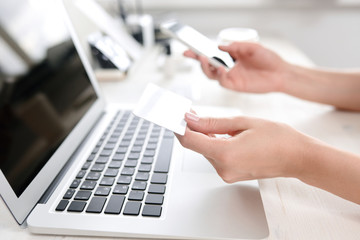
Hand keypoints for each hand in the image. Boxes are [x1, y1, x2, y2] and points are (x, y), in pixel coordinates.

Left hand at [176, 112, 310, 181]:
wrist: (298, 157)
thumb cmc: (277, 138)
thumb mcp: (243, 122)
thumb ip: (213, 123)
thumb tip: (190, 119)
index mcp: (225, 154)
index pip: (189, 140)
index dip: (178, 126)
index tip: (173, 116)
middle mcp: (223, 168)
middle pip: (196, 145)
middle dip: (192, 128)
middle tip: (191, 112)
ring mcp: (227, 173)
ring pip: (205, 150)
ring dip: (204, 136)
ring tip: (212, 121)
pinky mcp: (231, 174)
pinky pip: (215, 156)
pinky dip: (214, 143)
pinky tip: (221, 133)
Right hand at [184, 42, 288, 92]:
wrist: (280, 73)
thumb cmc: (268, 59)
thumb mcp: (252, 47)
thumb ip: (236, 46)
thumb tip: (220, 46)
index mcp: (231, 57)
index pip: (212, 54)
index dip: (200, 52)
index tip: (189, 49)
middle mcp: (228, 68)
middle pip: (207, 66)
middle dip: (198, 60)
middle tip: (192, 54)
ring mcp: (231, 77)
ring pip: (211, 75)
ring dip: (206, 68)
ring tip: (206, 59)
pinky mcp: (235, 85)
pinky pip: (223, 82)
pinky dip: (220, 76)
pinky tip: (222, 69)